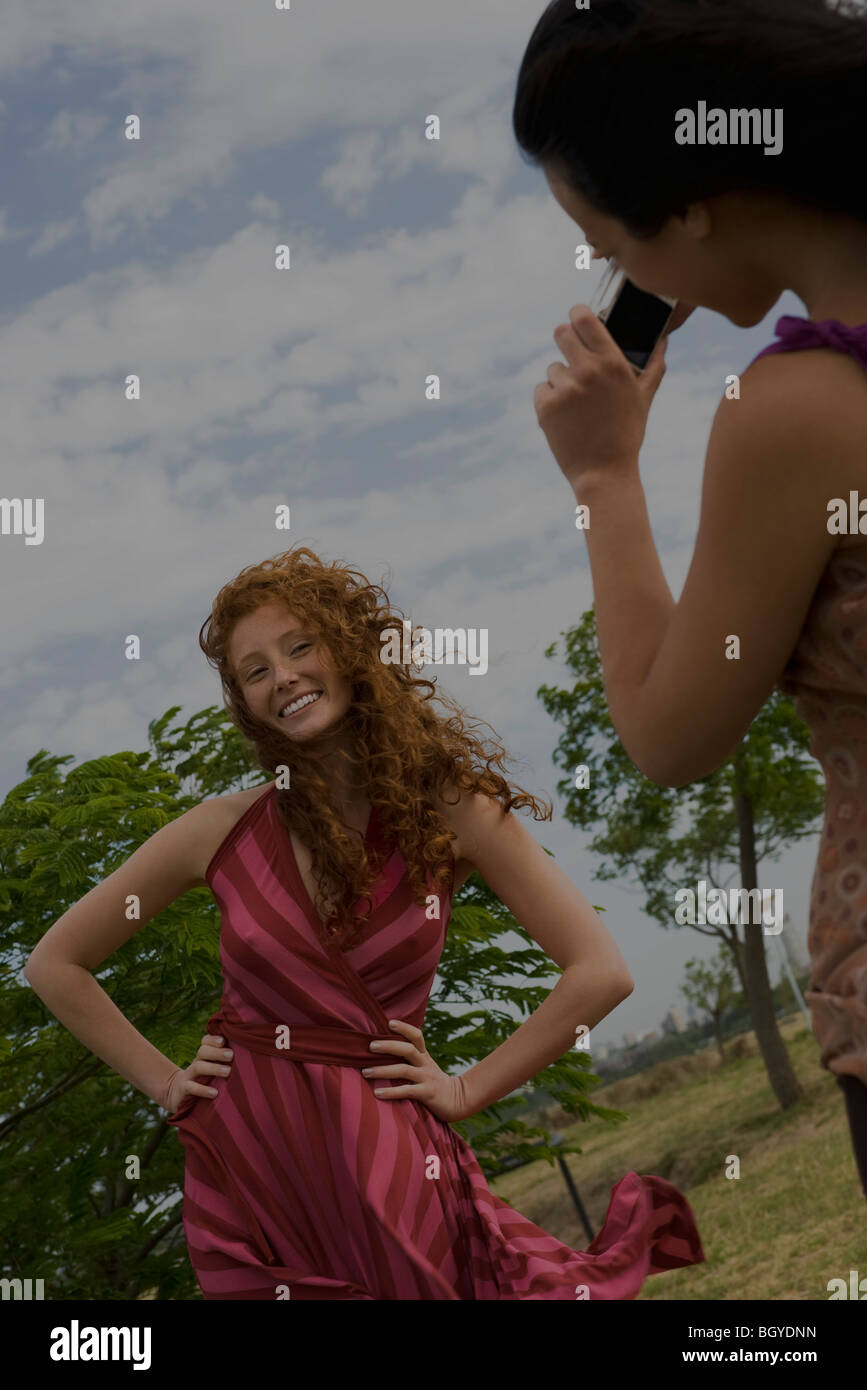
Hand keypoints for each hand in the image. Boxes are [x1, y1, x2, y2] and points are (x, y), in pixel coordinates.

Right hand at [160, 1033, 233, 1111]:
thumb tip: (248, 1057)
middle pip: (202, 1051)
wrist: (178, 1095)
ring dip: (213, 1068)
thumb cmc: (203, 1081)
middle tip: (231, 1055)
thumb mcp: (212, 1069)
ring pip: (198, 1067)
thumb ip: (224, 1062)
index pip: (205, 1042)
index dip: (213, 1039)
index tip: (224, 1040)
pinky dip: (202, 1090)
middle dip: (217, 1052)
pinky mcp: (183, 1089)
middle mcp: (196, 1063)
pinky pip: (191, 1087)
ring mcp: (189, 1075)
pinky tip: (214, 1093)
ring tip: (228, 1071)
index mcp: (203, 1056)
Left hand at [362, 1020, 467, 1122]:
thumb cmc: (435, 1083)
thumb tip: (386, 1050)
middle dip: (388, 1046)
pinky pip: (407, 1090)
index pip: (417, 1036)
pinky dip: (391, 1091)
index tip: (389, 1022)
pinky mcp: (427, 1093)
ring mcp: (427, 1078)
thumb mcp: (426, 1067)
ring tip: (366, 1072)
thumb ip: (412, 1059)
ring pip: (404, 1070)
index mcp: (424, 1056)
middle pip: (408, 1049)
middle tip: (371, 1046)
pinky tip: (377, 1093)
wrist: (458, 1100)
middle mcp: (425, 1064)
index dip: (404, 1028)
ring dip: (383, 1070)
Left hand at [533, 303, 668, 490]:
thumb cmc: (627, 433)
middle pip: (561, 333)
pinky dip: (549, 401)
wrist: (604, 472)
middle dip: (564, 340)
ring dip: (561, 381)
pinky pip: (541, 390)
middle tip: (570, 354)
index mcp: (612, 363)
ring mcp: (564, 388)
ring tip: (578, 406)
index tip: (576, 317)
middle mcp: (587, 371)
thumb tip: (663, 340)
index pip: (584, 319)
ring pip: (552, 368)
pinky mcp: (545, 406)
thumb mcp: (644, 398)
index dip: (577, 314)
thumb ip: (654, 365)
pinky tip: (566, 417)